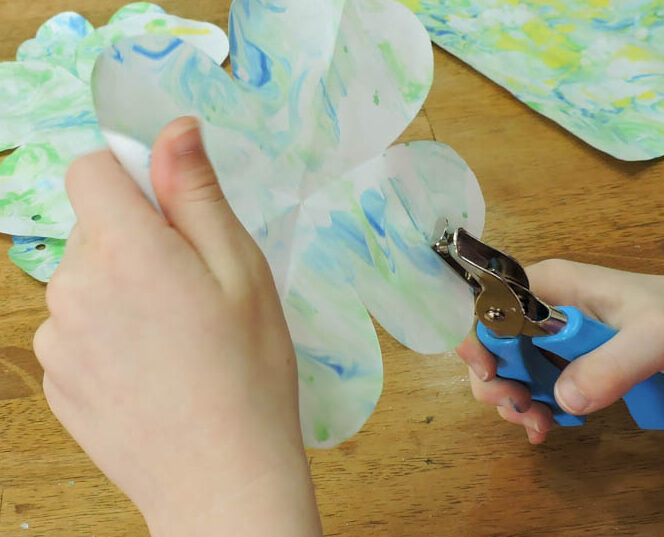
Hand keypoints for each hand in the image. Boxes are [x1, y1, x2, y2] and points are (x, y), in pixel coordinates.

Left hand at [33, 118, 321, 536]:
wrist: (222, 477)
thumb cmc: (248, 370)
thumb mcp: (241, 269)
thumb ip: (197, 193)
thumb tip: (174, 129)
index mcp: (124, 251)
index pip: (88, 169)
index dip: (130, 177)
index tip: (171, 212)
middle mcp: (73, 288)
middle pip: (90, 226)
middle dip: (135, 238)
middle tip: (192, 288)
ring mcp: (56, 338)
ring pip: (84, 280)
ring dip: (120, 288)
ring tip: (175, 337)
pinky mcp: (54, 380)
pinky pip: (76, 329)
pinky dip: (107, 333)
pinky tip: (152, 369)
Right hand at [457, 259, 663, 442]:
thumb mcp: (656, 338)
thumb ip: (611, 366)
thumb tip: (563, 400)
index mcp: (549, 284)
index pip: (487, 304)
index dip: (475, 338)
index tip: (491, 376)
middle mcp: (541, 306)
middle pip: (491, 343)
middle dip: (497, 382)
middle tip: (525, 411)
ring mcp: (551, 334)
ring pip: (508, 369)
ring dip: (516, 402)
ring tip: (543, 426)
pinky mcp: (566, 357)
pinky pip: (534, 384)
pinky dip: (536, 408)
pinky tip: (553, 424)